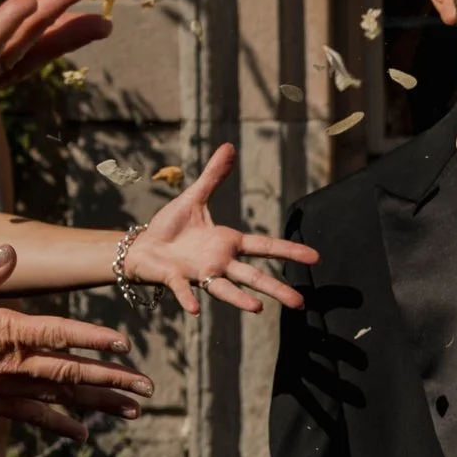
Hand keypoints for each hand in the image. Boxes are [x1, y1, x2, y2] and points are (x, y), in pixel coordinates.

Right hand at [0, 248, 148, 430]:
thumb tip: (10, 252)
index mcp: (3, 331)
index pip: (58, 333)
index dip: (94, 339)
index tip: (125, 345)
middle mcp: (10, 364)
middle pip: (71, 371)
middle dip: (113, 378)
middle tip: (149, 387)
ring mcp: (2, 388)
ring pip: (60, 397)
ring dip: (99, 403)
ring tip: (133, 409)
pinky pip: (33, 417)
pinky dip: (61, 425)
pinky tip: (85, 434)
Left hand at [126, 143, 318, 317]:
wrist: (142, 247)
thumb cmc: (170, 227)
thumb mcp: (194, 198)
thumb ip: (213, 175)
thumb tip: (229, 147)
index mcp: (227, 243)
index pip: (265, 246)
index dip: (289, 251)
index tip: (314, 258)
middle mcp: (219, 262)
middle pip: (253, 276)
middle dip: (276, 288)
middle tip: (300, 302)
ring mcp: (199, 273)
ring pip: (224, 288)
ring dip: (239, 298)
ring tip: (257, 308)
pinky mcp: (176, 278)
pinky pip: (184, 289)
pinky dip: (189, 298)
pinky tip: (195, 309)